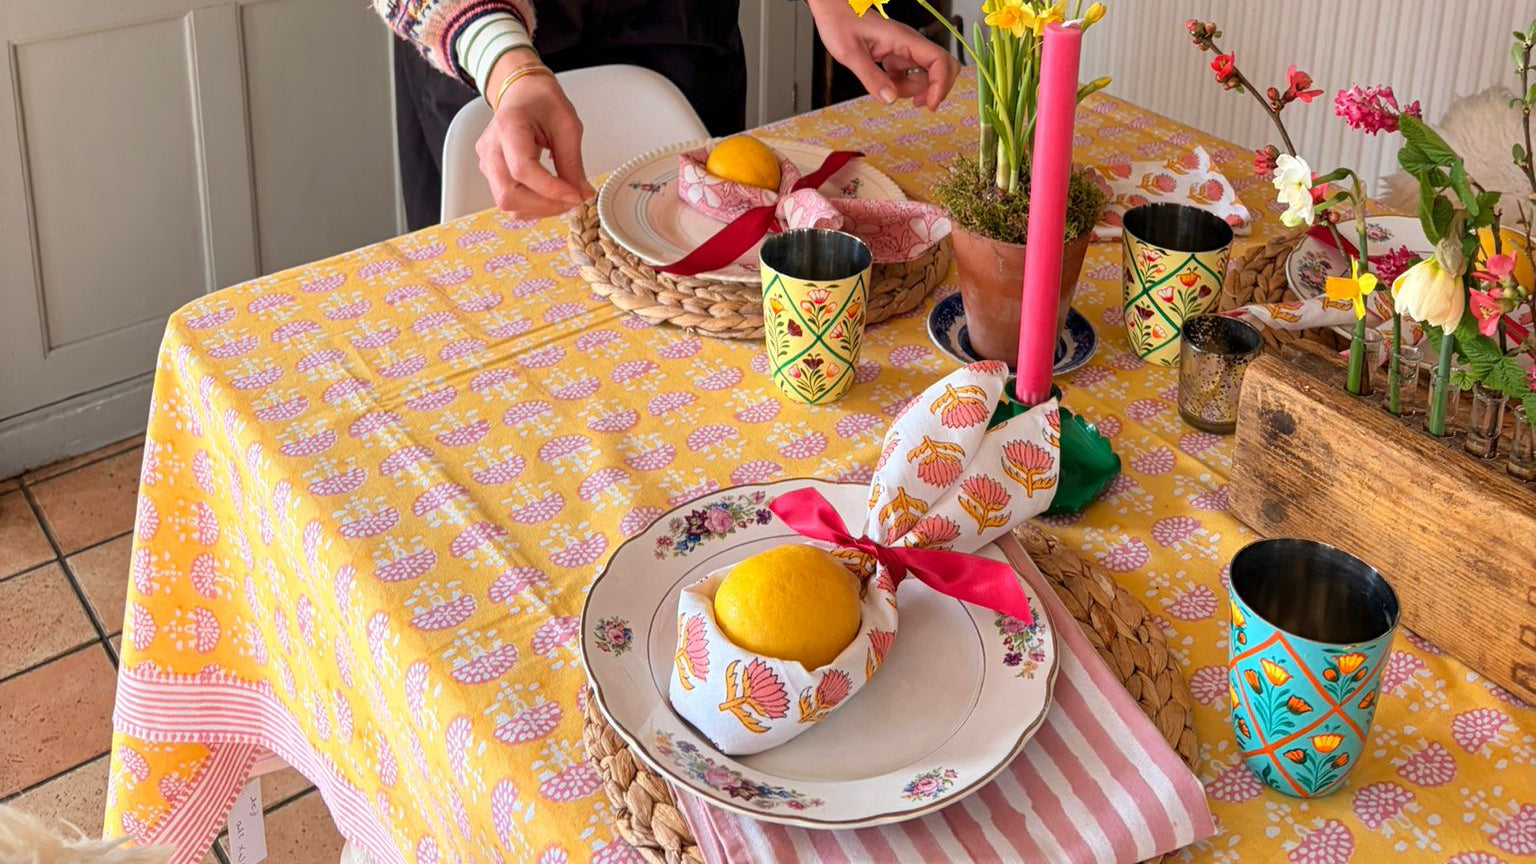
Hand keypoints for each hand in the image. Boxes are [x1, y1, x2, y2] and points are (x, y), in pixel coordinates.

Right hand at [477, 49, 594, 218]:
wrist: (521, 93)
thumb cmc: (543, 102)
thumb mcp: (567, 126)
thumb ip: (573, 162)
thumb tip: (583, 194)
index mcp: (509, 127)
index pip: (523, 170)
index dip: (551, 189)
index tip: (577, 195)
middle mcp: (491, 148)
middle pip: (508, 194)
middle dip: (544, 205)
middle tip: (573, 199)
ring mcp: (487, 162)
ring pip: (506, 202)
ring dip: (538, 209)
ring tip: (563, 197)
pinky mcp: (490, 172)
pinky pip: (507, 200)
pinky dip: (530, 206)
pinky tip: (549, 196)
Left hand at [806, 0, 959, 110]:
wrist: (833, 9)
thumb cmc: (839, 22)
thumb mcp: (850, 53)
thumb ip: (871, 77)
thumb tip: (890, 99)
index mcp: (904, 39)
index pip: (938, 60)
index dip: (940, 84)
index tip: (929, 105)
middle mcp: (909, 44)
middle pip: (942, 66)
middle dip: (936, 88)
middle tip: (917, 104)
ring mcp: (904, 50)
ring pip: (925, 74)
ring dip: (914, 90)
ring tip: (889, 89)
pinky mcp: (896, 55)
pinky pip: (909, 74)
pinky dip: (902, 86)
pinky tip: (885, 85)